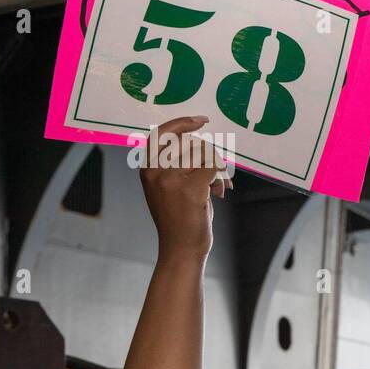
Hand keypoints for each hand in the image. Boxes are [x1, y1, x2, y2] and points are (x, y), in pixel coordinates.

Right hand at [138, 116, 230, 258]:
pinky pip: (213, 167)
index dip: (182, 123)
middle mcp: (155, 172)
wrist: (181, 248)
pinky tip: (220, 191)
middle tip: (219, 173)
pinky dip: (221, 176)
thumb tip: (202, 142)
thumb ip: (178, 165)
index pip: (162, 133)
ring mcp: (171, 180)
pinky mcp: (190, 189)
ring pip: (204, 154)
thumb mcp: (171, 187)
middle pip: (191, 143)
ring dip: (218, 168)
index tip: (202, 120)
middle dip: (211, 155)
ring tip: (220, 186)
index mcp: (147, 169)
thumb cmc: (180, 218)